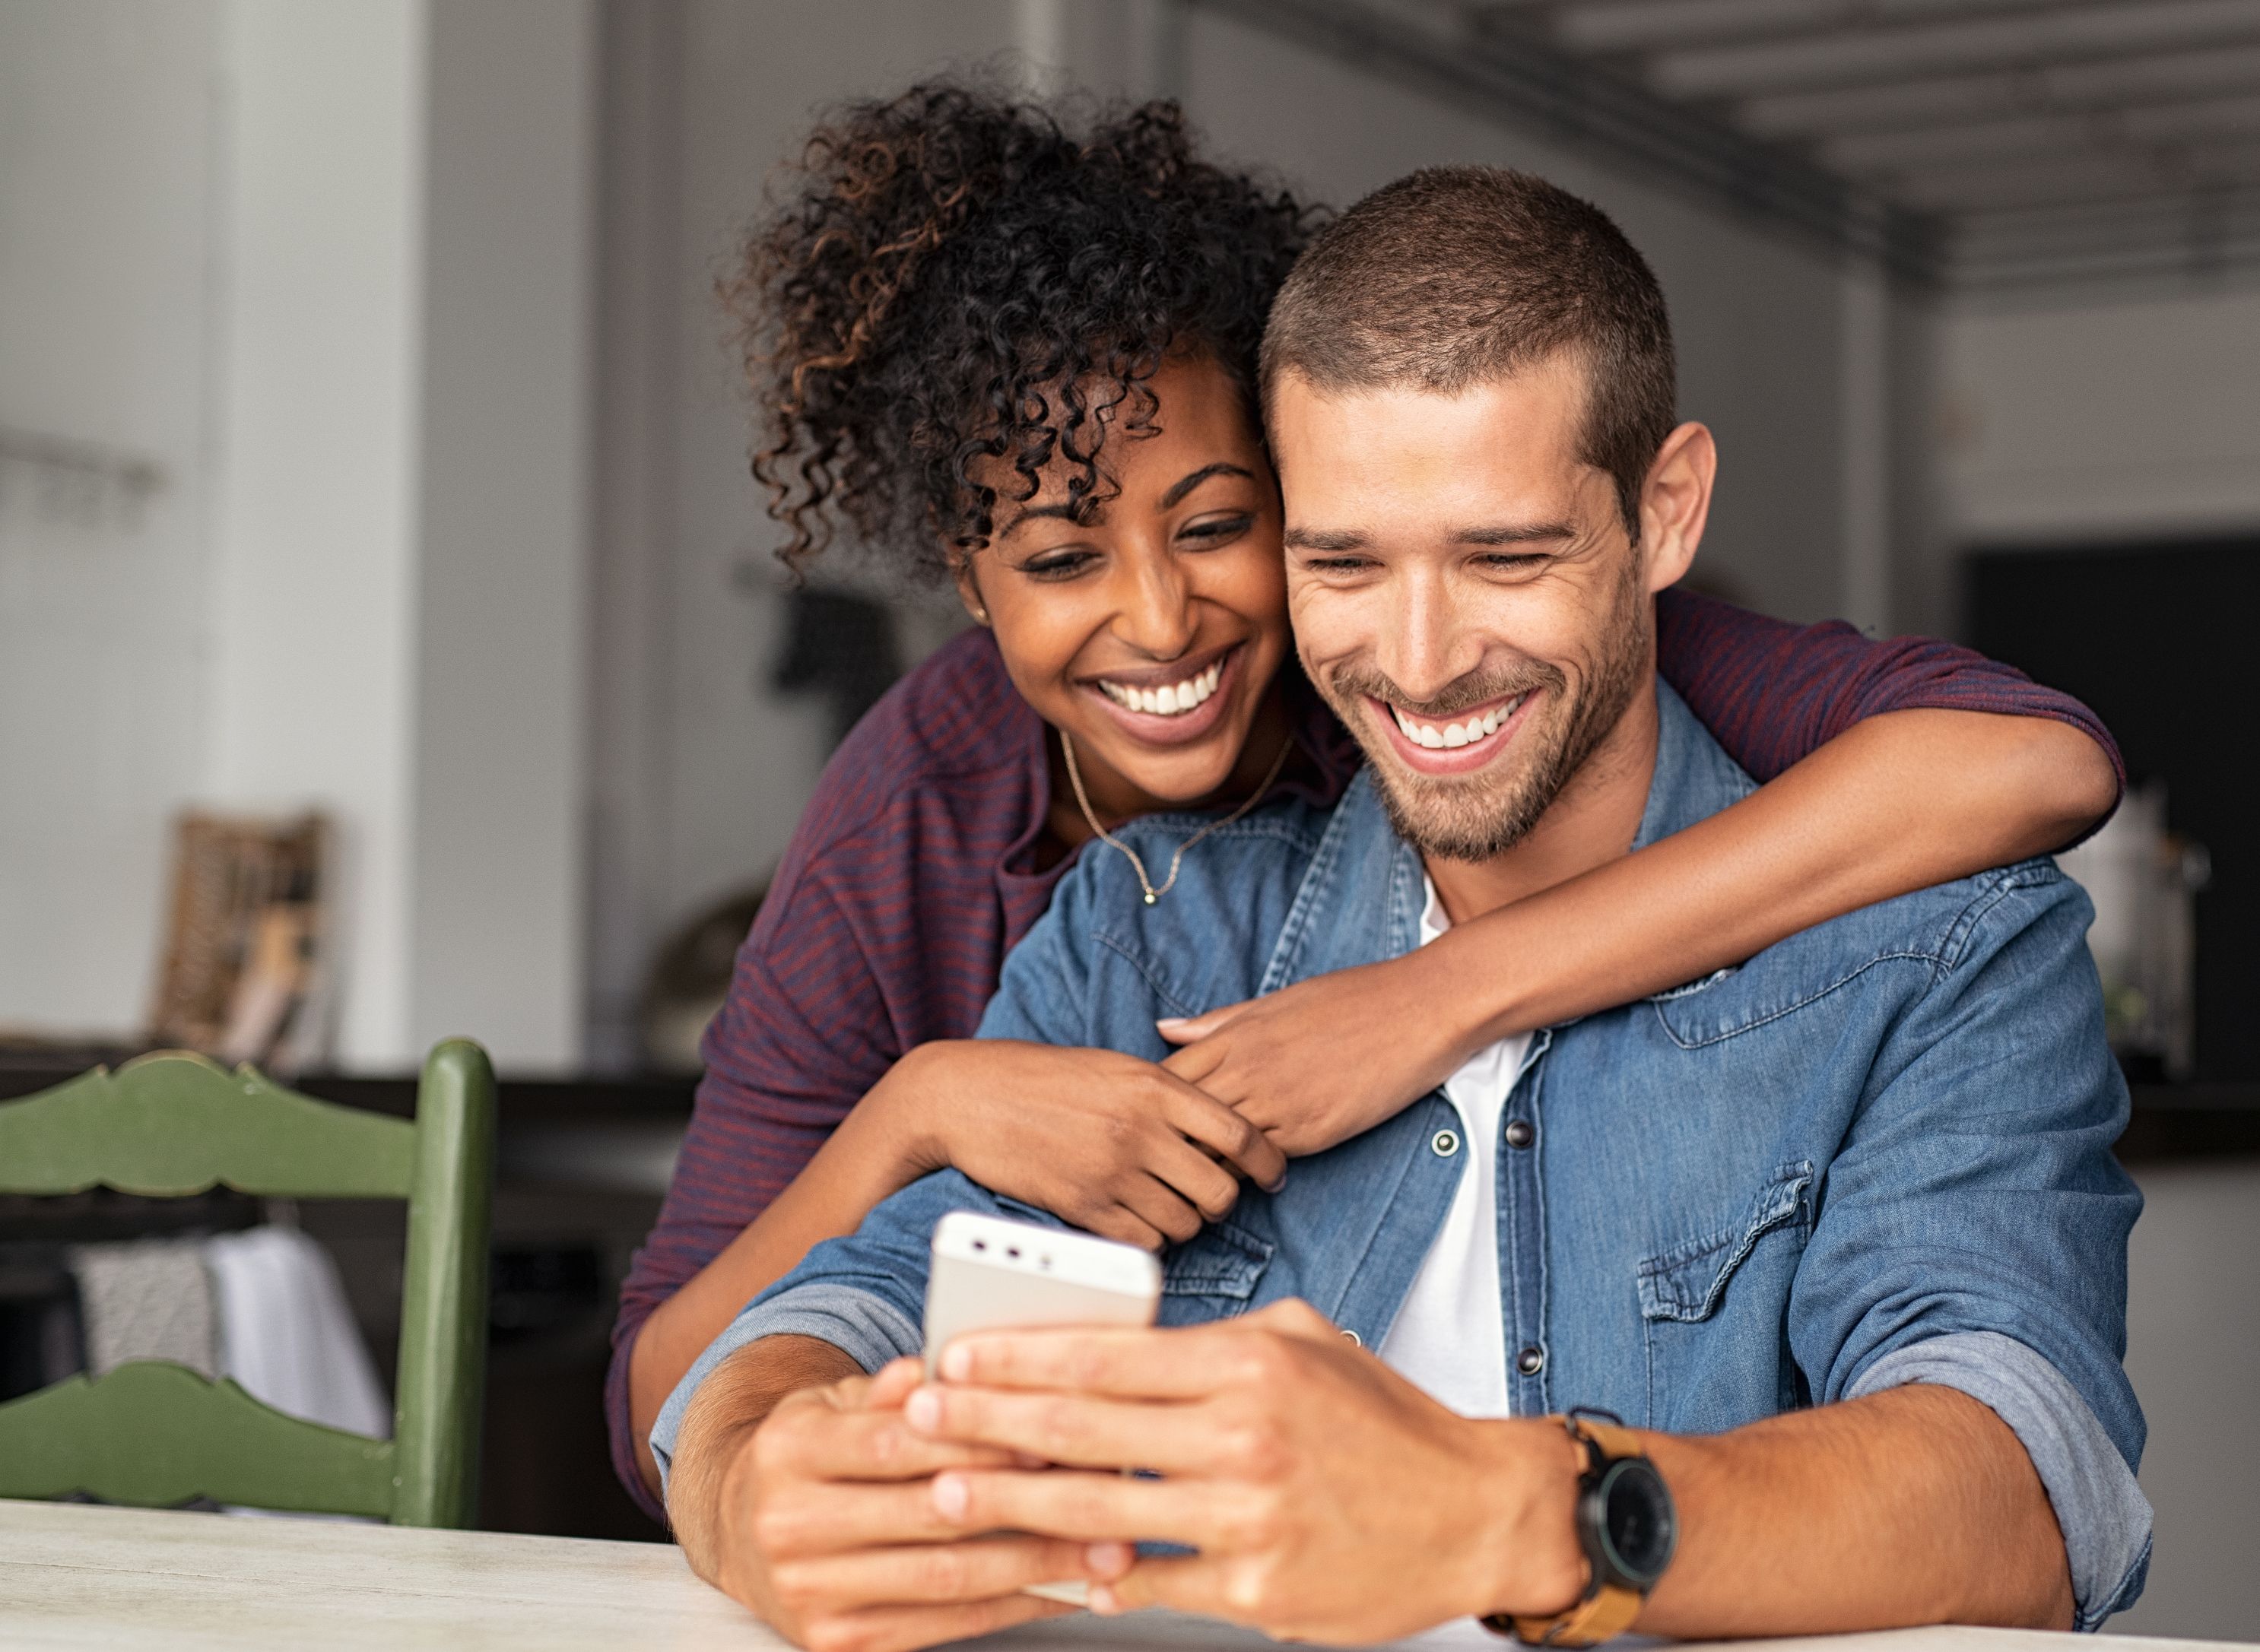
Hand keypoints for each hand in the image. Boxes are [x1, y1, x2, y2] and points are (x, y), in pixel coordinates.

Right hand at [701, 1356, 1131, 1651]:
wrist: (736, 1531)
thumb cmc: (810, 1456)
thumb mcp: (835, 1403)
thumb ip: (891, 1388)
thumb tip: (938, 1367)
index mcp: (791, 1449)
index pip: (897, 1443)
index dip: (979, 1439)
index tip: (1051, 1432)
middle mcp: (790, 1524)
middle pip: (929, 1515)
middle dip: (1025, 1502)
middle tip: (1102, 1490)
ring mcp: (810, 1592)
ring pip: (944, 1578)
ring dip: (1036, 1564)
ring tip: (1104, 1548)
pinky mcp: (835, 1642)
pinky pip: (941, 1625)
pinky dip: (1009, 1606)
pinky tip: (1060, 1587)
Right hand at [883, 1041, 1286, 1248]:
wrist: (969, 1096)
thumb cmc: (1044, 1078)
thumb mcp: (1115, 1067)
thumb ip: (1168, 1095)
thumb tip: (1220, 1129)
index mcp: (1155, 1086)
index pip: (1240, 1133)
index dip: (1268, 1161)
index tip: (1272, 1174)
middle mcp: (1140, 1129)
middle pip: (1220, 1189)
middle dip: (1221, 1200)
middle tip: (1205, 1195)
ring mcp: (1111, 1171)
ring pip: (1186, 1223)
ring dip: (1184, 1222)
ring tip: (1164, 1205)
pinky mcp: (1082, 1207)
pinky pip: (1143, 1243)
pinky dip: (1148, 1239)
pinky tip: (1134, 1220)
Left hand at [903, 1301, 1586, 1643]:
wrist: (1476, 1512)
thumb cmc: (1386, 1422)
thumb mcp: (1304, 1342)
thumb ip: (1211, 1340)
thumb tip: (1119, 1342)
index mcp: (1249, 1363)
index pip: (1106, 1355)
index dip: (1019, 1356)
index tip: (956, 1354)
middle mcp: (1244, 1435)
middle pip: (1083, 1428)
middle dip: (986, 1421)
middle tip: (919, 1415)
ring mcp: (1249, 1519)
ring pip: (1100, 1510)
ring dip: (1011, 1501)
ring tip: (948, 1491)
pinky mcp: (1257, 1590)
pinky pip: (1151, 1582)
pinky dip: (1093, 1574)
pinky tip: (1045, 1566)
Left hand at [1159, 949, 1479, 1157]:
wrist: (1420, 1008)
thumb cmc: (1352, 999)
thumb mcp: (1277, 1002)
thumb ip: (1218, 1023)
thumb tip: (1164, 1029)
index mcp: (1235, 1035)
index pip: (1165, 1080)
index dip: (1153, 1107)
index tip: (1153, 1122)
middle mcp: (1248, 1070)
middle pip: (1181, 1120)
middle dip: (1167, 1144)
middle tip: (1163, 1165)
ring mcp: (1278, 1102)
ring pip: (1215, 1149)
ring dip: (1204, 1166)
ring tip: (1198, 1181)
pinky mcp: (1312, 1131)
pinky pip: (1261, 1162)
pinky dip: (1248, 1173)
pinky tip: (1249, 1178)